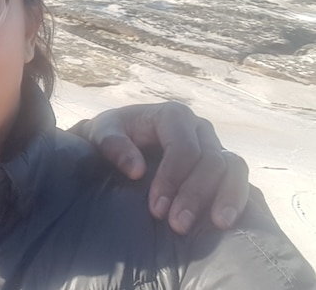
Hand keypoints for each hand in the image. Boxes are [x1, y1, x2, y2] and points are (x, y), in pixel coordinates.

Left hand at [75, 102, 249, 233]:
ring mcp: (214, 146)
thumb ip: (113, 145)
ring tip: (218, 225)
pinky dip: (237, 199)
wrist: (119, 139)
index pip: (183, 147)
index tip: (156, 209)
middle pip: (210, 160)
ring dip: (227, 197)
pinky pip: (239, 180)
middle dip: (195, 194)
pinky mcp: (221, 167)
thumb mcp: (102, 133)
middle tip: (177, 225)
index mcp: (172, 116)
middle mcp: (198, 129)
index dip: (173, 178)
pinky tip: (226, 222)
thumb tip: (136, 170)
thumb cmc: (111, 135)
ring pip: (234, 168)